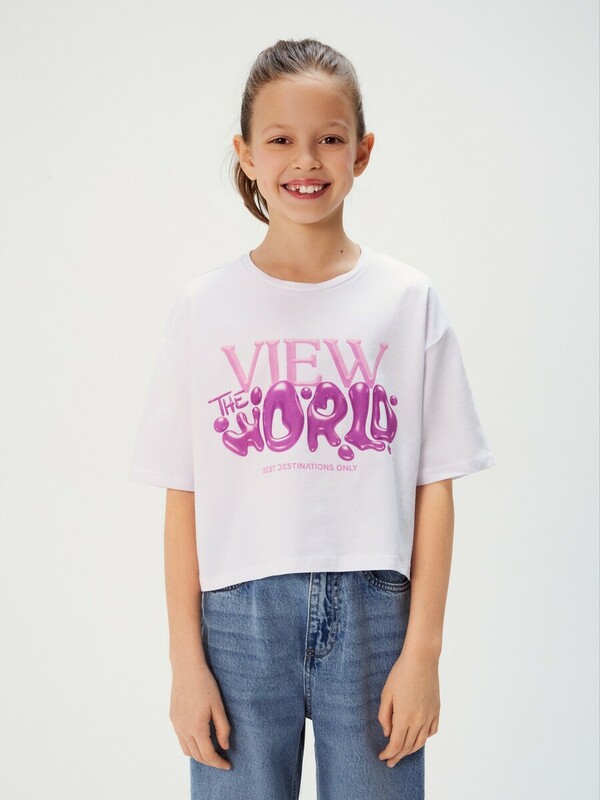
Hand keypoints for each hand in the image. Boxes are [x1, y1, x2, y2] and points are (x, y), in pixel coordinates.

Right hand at [170, 660, 231, 770]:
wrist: (186, 669)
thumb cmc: (205, 684)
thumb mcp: (218, 706)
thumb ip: (223, 728)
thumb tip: (225, 747)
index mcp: (196, 727)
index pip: (208, 755)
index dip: (218, 763)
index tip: (228, 766)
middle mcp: (183, 729)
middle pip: (197, 756)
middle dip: (210, 761)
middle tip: (222, 760)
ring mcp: (176, 725)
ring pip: (187, 750)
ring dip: (199, 755)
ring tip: (212, 750)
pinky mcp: (173, 719)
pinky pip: (181, 739)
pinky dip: (191, 745)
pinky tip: (200, 738)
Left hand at [377, 648, 439, 766]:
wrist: (422, 660)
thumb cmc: (400, 674)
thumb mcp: (386, 693)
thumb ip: (384, 716)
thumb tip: (387, 733)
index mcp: (404, 717)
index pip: (396, 745)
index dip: (388, 754)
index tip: (382, 757)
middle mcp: (419, 720)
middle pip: (408, 747)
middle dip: (397, 756)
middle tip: (390, 762)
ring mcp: (429, 716)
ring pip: (421, 742)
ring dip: (410, 750)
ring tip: (402, 753)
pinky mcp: (437, 710)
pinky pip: (432, 731)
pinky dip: (425, 738)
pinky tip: (418, 737)